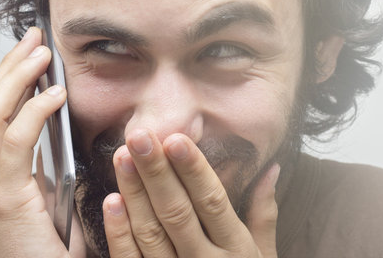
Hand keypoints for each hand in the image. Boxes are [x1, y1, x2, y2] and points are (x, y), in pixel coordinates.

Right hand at [0, 27, 85, 257]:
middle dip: (8, 68)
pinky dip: (34, 111)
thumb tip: (60, 142)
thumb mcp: (42, 211)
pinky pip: (16, 143)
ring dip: (17, 78)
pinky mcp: (3, 201)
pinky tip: (54, 93)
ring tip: (41, 52)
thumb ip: (43, 177)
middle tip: (32, 39)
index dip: (5, 82)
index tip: (27, 56)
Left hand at [102, 129, 279, 257]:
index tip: (176, 139)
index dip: (193, 170)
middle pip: (177, 212)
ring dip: (134, 194)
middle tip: (140, 136)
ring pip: (151, 233)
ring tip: (123, 157)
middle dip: (156, 172)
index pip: (212, 202)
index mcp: (237, 252)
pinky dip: (119, 233)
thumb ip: (264, 214)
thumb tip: (271, 169)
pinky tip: (111, 202)